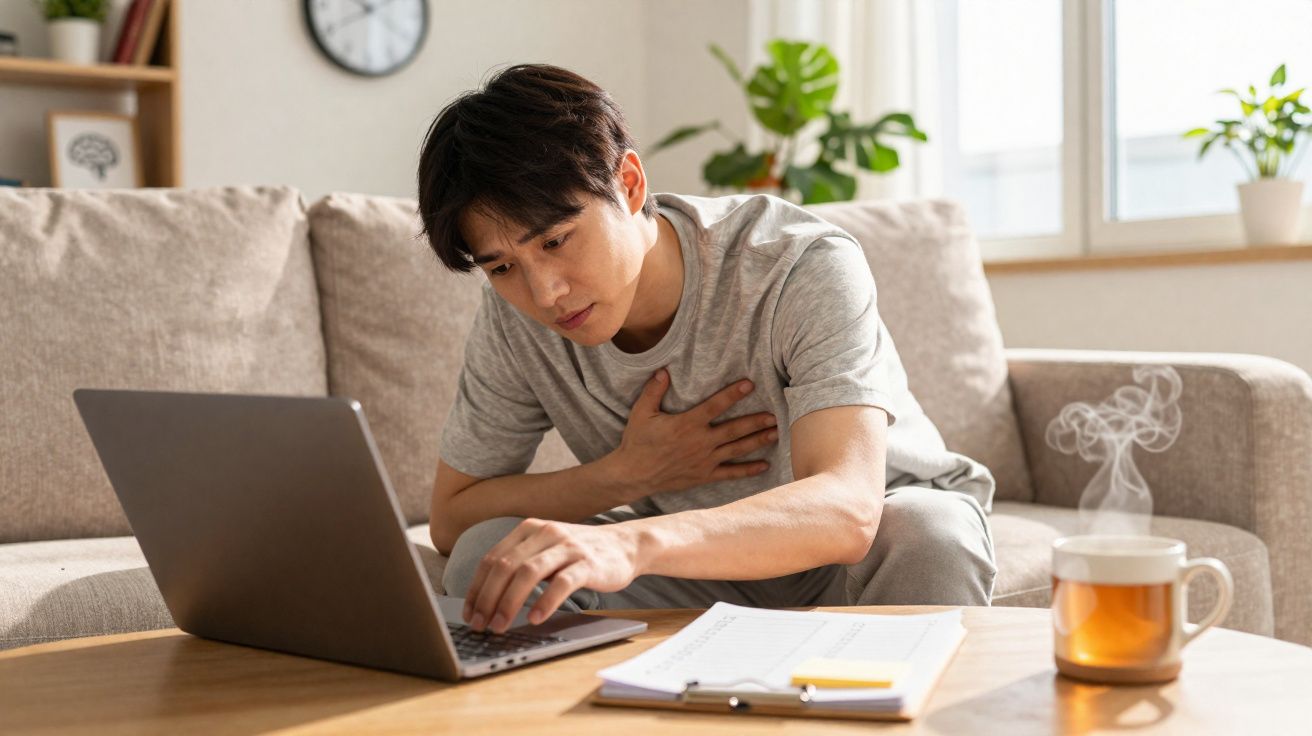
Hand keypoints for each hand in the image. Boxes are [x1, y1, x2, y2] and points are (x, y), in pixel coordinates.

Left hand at [463, 519, 640, 632]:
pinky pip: (561, 583)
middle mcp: (545, 533)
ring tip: (500, 626)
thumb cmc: (579, 554)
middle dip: (487, 599)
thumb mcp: (545, 551)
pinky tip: (536, 619)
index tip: (469, 614)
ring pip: (528, 573)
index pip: (492, 559)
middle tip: (480, 625)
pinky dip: (545, 602)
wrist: (625, 545)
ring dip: (509, 603)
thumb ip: (520, 565)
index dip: (476, 589)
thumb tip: (486, 600)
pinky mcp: (588, 562)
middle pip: (505, 566)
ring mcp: (567, 546)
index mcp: (529, 529)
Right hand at [611, 370, 778, 495]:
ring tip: (775, 433)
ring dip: (757, 441)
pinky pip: (730, 473)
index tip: (749, 384)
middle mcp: (700, 442)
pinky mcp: (704, 476)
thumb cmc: (637, 442)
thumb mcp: (641, 413)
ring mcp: (704, 461)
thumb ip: (653, 391)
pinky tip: (764, 466)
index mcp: (687, 424)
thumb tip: (664, 371)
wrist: (633, 475)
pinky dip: (748, 470)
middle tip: (775, 415)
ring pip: (737, 449)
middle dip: (756, 421)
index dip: (733, 394)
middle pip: (734, 430)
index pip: (715, 406)